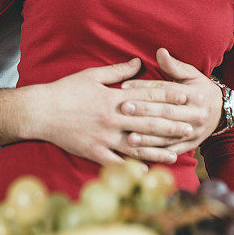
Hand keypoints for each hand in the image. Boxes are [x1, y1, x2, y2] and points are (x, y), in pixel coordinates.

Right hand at [27, 58, 195, 165]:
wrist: (41, 111)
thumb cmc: (66, 90)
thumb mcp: (92, 75)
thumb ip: (118, 71)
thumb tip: (138, 63)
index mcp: (113, 97)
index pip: (147, 95)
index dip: (168, 95)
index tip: (186, 96)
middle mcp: (112, 118)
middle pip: (148, 121)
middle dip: (173, 123)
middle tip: (193, 125)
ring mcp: (104, 137)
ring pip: (138, 144)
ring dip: (160, 147)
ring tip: (178, 151)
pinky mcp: (94, 152)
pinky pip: (118, 161)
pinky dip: (133, 167)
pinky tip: (148, 171)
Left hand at [119, 48, 223, 157]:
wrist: (222, 111)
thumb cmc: (200, 89)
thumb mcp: (191, 74)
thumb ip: (174, 65)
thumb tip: (160, 51)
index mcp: (196, 94)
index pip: (166, 90)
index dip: (145, 88)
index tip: (125, 86)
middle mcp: (196, 114)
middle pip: (166, 112)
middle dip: (144, 111)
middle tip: (123, 108)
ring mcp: (194, 131)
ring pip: (168, 134)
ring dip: (148, 137)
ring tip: (128, 136)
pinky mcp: (191, 144)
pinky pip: (172, 150)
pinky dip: (156, 152)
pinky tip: (142, 152)